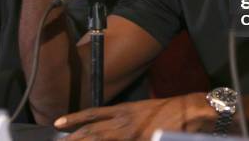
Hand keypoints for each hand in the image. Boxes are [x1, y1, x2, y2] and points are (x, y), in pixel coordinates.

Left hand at [54, 94, 215, 140]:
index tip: (58, 123)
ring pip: (101, 140)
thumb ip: (127, 121)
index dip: (75, 118)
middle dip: (73, 139)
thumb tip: (113, 128)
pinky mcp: (142, 140)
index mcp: (124, 110)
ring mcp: (132, 133)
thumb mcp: (143, 112)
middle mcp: (124, 121)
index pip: (94, 114)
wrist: (191, 111)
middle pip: (92, 131)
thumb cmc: (169, 112)